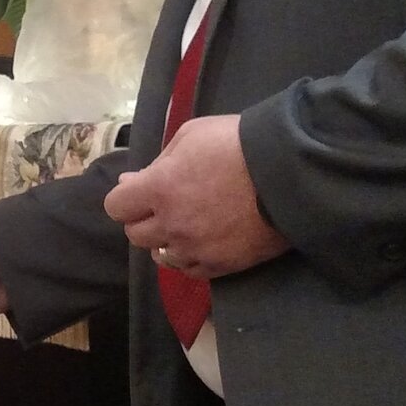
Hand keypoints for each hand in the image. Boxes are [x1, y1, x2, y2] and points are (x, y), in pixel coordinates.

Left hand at [104, 114, 288, 279]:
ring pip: (161, 256)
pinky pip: (190, 271)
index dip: (126, 198)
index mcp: (159, 189)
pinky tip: (201, 243)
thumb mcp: (192, 135)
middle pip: (136, 235)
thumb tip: (130, 182)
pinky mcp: (220, 266)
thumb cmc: (238, 143)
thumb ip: (158, 162)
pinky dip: (189, 258)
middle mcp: (171, 225)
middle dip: (144, 219)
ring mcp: (195, 249)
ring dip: (166, 241)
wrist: (289, 172)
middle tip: (165, 206)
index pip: (116, 207)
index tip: (142, 190)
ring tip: (186, 225)